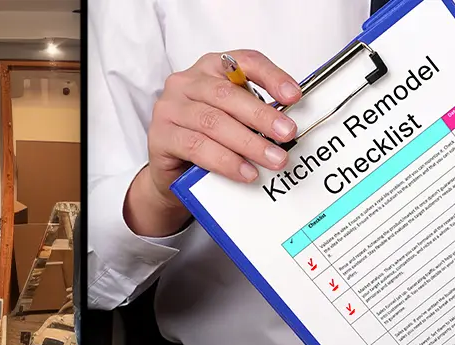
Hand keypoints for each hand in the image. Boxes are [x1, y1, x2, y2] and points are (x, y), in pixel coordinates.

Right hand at [125, 50, 301, 236]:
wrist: (172, 172)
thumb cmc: (206, 138)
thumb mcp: (233, 118)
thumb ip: (254, 112)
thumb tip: (289, 123)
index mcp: (210, 68)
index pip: (244, 62)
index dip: (271, 76)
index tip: (294, 96)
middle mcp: (187, 82)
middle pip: (227, 94)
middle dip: (262, 115)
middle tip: (287, 134)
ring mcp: (170, 108)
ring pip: (213, 122)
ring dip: (248, 143)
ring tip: (272, 159)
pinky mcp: (160, 135)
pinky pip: (197, 147)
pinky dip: (225, 161)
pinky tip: (244, 171)